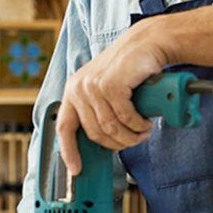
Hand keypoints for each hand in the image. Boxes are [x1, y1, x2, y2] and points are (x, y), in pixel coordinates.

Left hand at [57, 21, 170, 174]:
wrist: (147, 43)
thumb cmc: (130, 67)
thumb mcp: (107, 87)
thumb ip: (99, 108)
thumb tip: (104, 138)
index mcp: (74, 90)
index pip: (64, 126)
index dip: (69, 151)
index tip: (76, 169)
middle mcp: (79, 88)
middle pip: (94, 132)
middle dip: (117, 143)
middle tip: (135, 141)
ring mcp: (93, 86)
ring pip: (110, 127)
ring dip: (130, 135)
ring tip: (144, 132)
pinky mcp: (110, 85)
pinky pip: (124, 117)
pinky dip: (137, 124)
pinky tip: (145, 122)